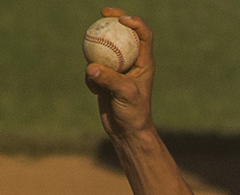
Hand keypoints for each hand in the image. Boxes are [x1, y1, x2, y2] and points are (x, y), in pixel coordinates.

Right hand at [84, 9, 153, 143]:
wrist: (126, 131)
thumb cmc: (134, 114)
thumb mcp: (125, 95)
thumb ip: (109, 79)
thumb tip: (91, 67)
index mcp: (144, 63)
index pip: (144, 36)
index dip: (135, 23)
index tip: (122, 19)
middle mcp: (132, 63)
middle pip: (124, 34)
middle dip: (114, 20)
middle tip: (103, 12)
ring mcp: (117, 69)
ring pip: (104, 49)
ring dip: (95, 53)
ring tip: (94, 70)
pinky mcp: (105, 78)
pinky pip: (92, 68)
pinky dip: (90, 77)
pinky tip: (95, 91)